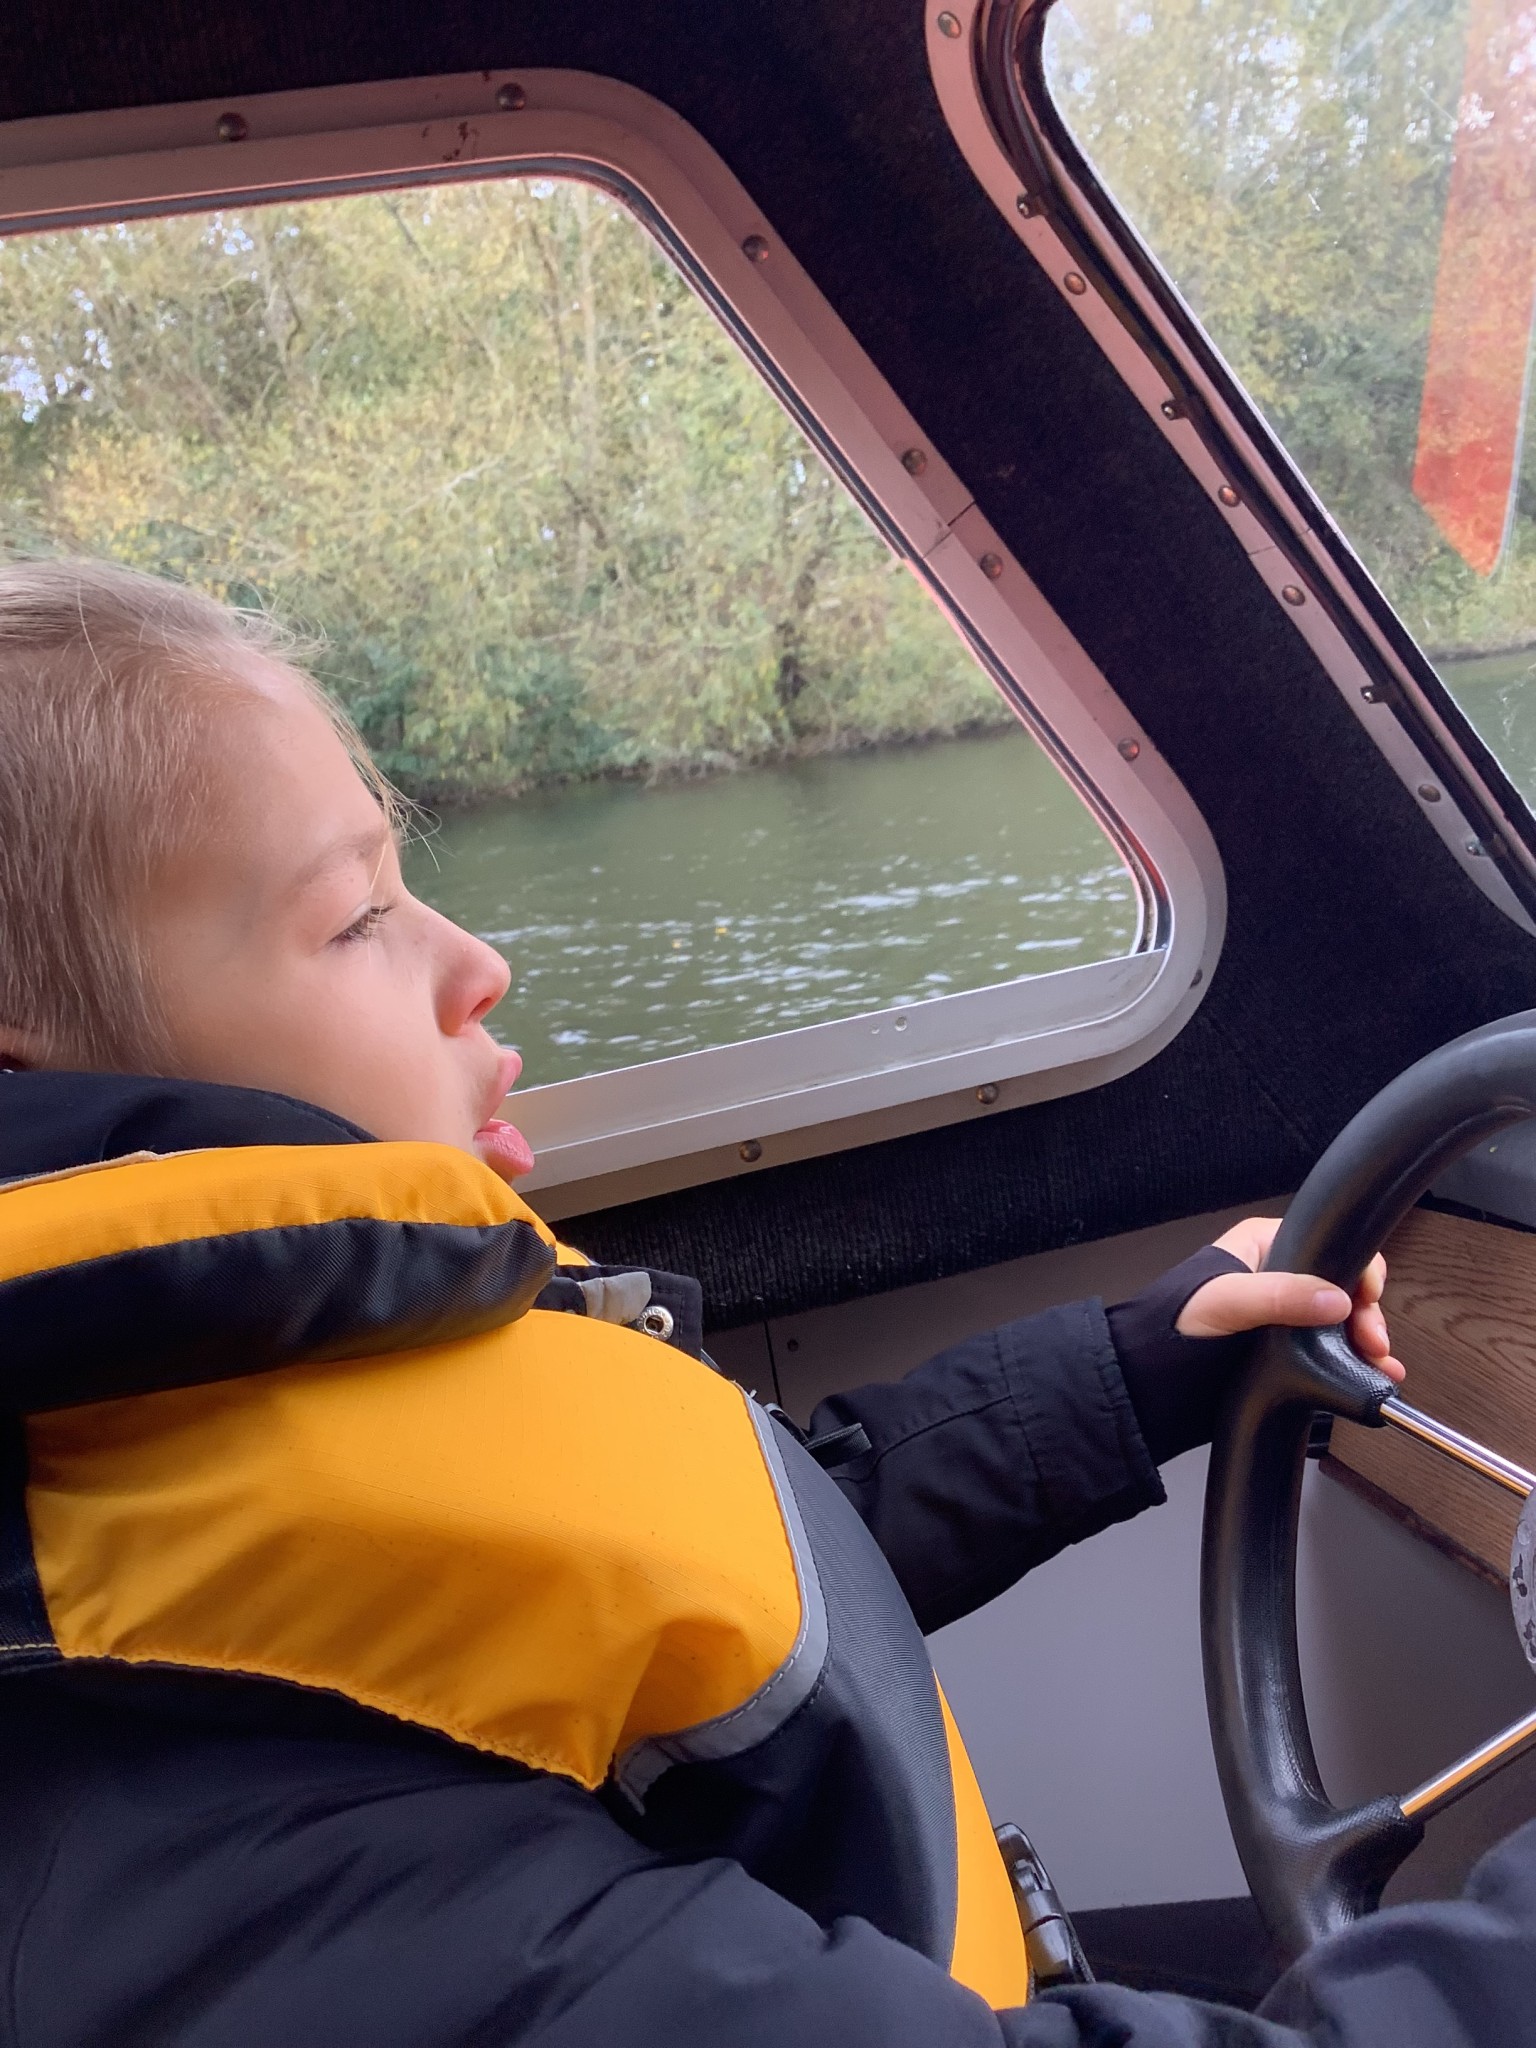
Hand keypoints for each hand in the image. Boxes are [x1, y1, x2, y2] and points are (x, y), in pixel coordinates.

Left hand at [1176, 1216, 1403, 1380]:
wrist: (1153, 1381)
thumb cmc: (1172, 1326)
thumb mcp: (1225, 1302)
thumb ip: (1278, 1296)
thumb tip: (1334, 1299)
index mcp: (1264, 1246)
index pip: (1327, 1245)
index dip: (1355, 1271)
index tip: (1366, 1299)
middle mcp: (1278, 1275)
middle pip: (1342, 1286)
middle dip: (1363, 1313)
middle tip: (1373, 1342)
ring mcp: (1284, 1314)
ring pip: (1341, 1320)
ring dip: (1365, 1341)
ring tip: (1378, 1364)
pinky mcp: (1285, 1348)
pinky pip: (1330, 1350)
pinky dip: (1354, 1362)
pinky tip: (1371, 1375)